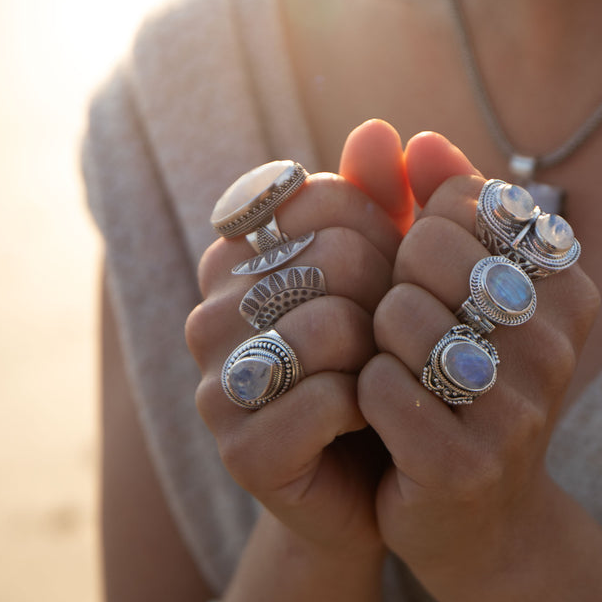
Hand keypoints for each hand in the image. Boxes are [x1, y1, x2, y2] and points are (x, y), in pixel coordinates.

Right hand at [185, 120, 411, 558]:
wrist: (382, 472)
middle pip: (333, 257)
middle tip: (391, 334)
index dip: (382, 232)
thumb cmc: (382, 357)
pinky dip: (369, 407)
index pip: (322, 197)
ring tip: (379, 375)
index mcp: (236, 256)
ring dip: (379, 353)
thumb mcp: (392, 272)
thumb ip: (385, 201)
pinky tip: (367, 421)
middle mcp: (210, 311)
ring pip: (328, 326)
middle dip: (387, 295)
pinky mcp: (240, 451)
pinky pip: (329, 398)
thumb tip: (382, 129)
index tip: (389, 273)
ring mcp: (215, 383)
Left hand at [359, 131, 600, 584]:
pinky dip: (364, 393)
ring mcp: (518, 407)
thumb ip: (440, 207)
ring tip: (400, 372)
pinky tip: (386, 415)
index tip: (431, 282)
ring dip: (375, 342)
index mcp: (567, 286)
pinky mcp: (465, 464)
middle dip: (396, 284)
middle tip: (407, 331)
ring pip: (397, 316)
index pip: (461, 204)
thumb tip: (410, 136)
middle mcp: (557, 343)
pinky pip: (375, 386)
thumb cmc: (464, 383)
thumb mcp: (464, 291)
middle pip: (428, 250)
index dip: (420, 237)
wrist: (478, 518)